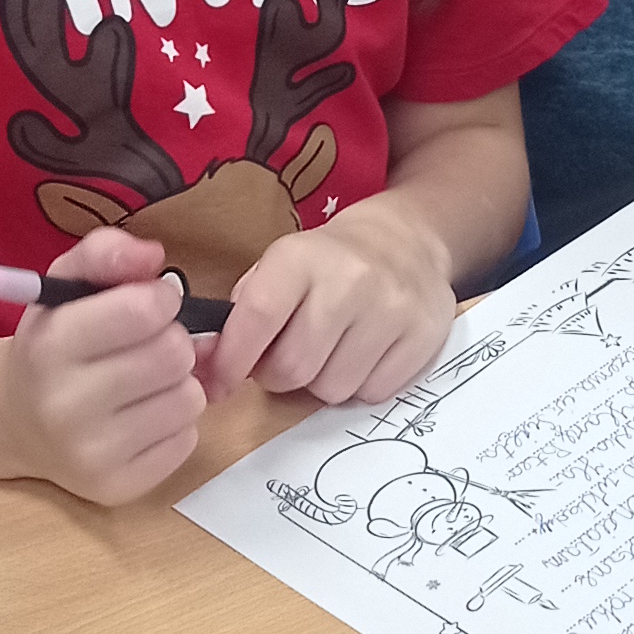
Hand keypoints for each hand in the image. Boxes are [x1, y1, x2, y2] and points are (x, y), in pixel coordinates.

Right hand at [0, 228, 202, 504]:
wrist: (13, 420)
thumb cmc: (52, 343)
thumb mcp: (65, 284)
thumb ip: (106, 254)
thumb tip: (153, 256)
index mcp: (50, 346)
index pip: (145, 311)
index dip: (160, 299)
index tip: (148, 304)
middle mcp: (65, 405)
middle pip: (174, 355)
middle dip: (171, 340)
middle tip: (145, 346)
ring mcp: (91, 454)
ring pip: (190, 399)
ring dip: (177, 383)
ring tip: (142, 382)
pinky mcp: (116, 488)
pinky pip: (188, 440)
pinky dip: (174, 423)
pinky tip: (141, 416)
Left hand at [207, 203, 459, 407]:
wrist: (407, 241)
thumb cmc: (329, 263)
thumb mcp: (279, 266)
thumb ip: (243, 315)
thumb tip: (208, 369)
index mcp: (302, 257)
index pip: (258, 317)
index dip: (232, 359)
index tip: (222, 379)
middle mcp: (351, 279)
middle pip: (293, 368)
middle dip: (279, 375)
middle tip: (287, 358)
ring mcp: (393, 309)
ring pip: (332, 389)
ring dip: (322, 381)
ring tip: (331, 351)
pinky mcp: (424, 335)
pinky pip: (373, 393)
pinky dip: (361, 385)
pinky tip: (364, 353)